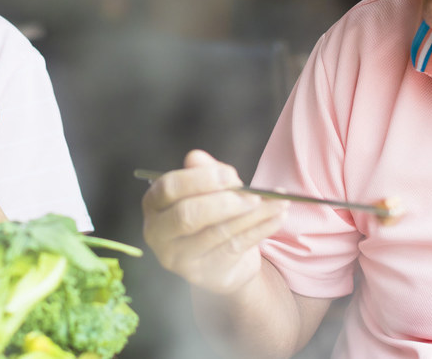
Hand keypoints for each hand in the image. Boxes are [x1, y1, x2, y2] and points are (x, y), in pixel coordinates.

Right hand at [142, 150, 287, 294]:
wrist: (220, 262)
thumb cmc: (210, 215)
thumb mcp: (208, 190)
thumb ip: (204, 172)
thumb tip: (195, 157)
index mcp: (154, 204)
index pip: (169, 189)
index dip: (199, 180)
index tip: (230, 176)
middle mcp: (158, 233)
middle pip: (187, 215)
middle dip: (224, 202)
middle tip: (253, 195)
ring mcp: (178, 258)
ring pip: (217, 232)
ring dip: (253, 215)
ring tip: (278, 202)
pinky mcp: (203, 274)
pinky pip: (235, 247)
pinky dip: (260, 230)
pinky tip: (277, 217)